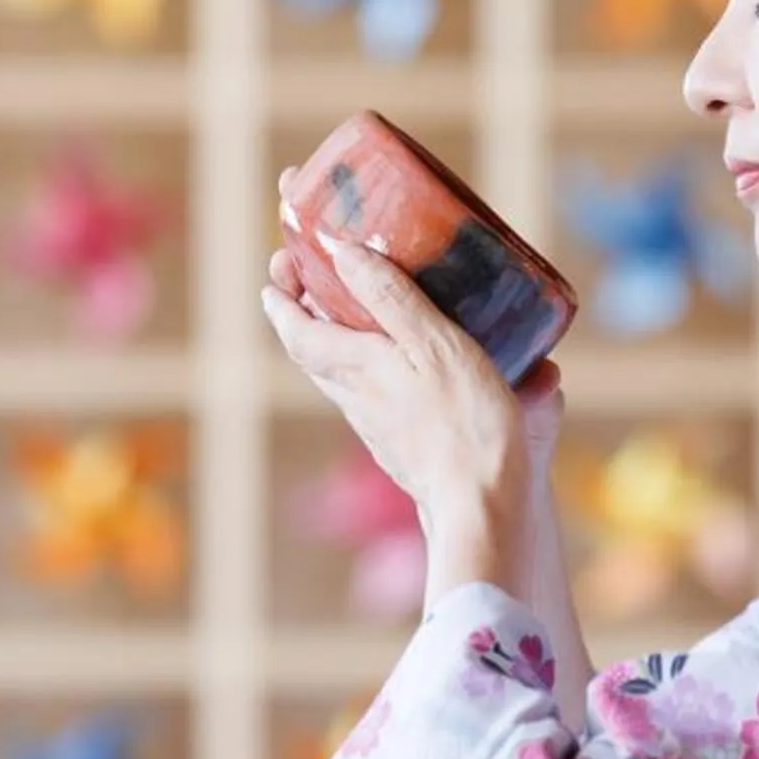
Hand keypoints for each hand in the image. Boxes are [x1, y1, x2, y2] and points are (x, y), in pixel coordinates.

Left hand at [261, 178, 549, 517]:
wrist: (481, 505)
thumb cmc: (463, 423)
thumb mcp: (432, 344)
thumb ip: (390, 298)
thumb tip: (343, 252)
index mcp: (358, 368)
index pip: (298, 332)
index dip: (282, 300)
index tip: (277, 270)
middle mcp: (358, 399)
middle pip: (314, 354)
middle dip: (306, 312)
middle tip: (311, 277)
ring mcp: (379, 427)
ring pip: (342, 378)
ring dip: (337, 341)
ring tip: (355, 311)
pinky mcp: (403, 446)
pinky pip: (373, 398)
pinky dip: (371, 369)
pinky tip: (402, 365)